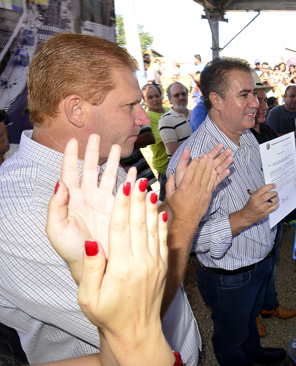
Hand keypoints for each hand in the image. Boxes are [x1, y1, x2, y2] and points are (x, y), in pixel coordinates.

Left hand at [46, 135, 134, 283]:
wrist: (93, 265)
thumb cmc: (71, 250)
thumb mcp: (56, 229)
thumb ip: (56, 206)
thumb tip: (60, 183)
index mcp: (71, 199)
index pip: (69, 172)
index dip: (70, 156)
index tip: (72, 140)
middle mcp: (88, 197)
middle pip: (90, 168)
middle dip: (93, 152)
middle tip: (96, 135)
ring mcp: (104, 202)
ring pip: (108, 175)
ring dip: (112, 161)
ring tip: (116, 147)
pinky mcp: (119, 209)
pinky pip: (125, 190)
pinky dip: (130, 179)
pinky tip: (134, 170)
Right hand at [76, 179, 172, 363]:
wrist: (137, 331)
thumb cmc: (108, 315)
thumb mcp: (89, 297)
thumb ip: (90, 269)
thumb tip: (92, 243)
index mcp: (121, 268)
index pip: (121, 229)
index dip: (123, 206)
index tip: (124, 187)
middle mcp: (142, 262)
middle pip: (139, 223)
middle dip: (139, 200)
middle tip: (139, 180)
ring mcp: (155, 263)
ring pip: (154, 229)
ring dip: (152, 207)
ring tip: (151, 187)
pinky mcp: (162, 266)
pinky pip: (163, 240)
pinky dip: (162, 223)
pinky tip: (161, 210)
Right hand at [166, 146, 232, 228]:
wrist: (187, 220)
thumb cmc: (177, 208)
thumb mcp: (169, 196)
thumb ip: (169, 184)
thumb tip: (170, 174)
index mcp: (184, 186)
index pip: (190, 171)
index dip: (194, 163)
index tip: (196, 158)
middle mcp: (193, 188)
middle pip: (200, 171)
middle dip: (203, 162)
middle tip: (206, 155)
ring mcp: (202, 192)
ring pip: (207, 176)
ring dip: (210, 167)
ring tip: (212, 159)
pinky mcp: (208, 196)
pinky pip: (212, 183)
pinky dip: (214, 176)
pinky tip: (215, 171)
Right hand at [241, 184, 278, 224]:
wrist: (246, 216)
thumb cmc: (250, 205)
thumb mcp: (252, 197)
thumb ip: (260, 193)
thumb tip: (270, 189)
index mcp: (254, 196)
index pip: (263, 189)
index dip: (270, 186)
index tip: (274, 185)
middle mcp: (258, 202)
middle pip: (269, 195)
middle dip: (274, 193)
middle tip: (275, 192)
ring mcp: (262, 208)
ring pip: (273, 201)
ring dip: (276, 198)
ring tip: (276, 197)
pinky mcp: (265, 213)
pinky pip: (273, 207)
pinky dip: (276, 204)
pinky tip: (276, 203)